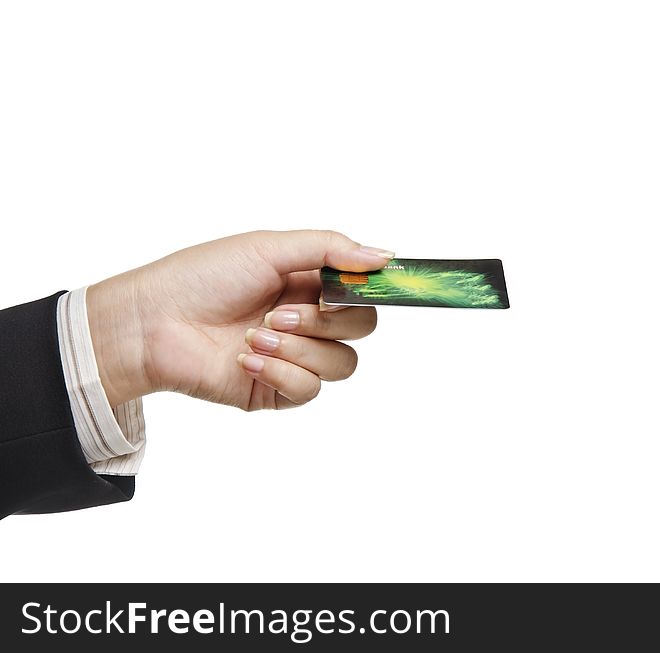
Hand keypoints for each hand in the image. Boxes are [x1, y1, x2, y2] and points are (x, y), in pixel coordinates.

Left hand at [86, 230, 392, 409]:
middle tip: (282, 314)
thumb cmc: (203, 277)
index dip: (366, 291)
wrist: (153, 323)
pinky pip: (309, 389)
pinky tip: (245, 360)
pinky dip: (281, 372)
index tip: (354, 289)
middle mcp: (308, 319)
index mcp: (309, 281)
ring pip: (341, 364)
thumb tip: (385, 256)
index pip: (363, 290)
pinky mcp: (277, 390)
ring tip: (255, 336)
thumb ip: (330, 248)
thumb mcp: (269, 248)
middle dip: (326, 322)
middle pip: (361, 328)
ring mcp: (295, 357)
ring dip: (300, 349)